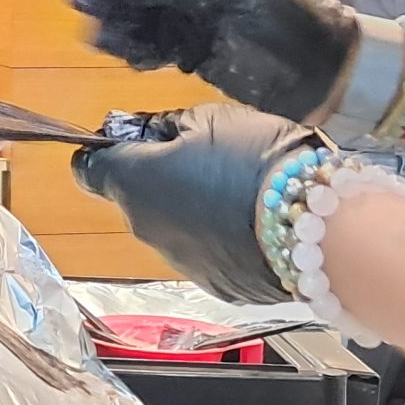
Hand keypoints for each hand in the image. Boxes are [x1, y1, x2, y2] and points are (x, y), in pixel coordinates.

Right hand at [71, 0, 359, 123]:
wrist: (328, 72)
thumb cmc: (293, 14)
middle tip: (91, 18)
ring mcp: (190, 14)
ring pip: (136, 16)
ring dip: (118, 28)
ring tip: (112, 43)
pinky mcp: (190, 50)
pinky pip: (149, 46)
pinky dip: (136, 52)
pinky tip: (138, 60)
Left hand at [73, 103, 322, 304]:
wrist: (316, 229)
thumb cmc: (255, 160)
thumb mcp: (211, 120)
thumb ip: (169, 127)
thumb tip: (151, 134)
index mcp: (133, 182)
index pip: (88, 168)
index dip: (106, 152)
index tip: (133, 141)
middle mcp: (143, 227)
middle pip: (135, 197)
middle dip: (159, 178)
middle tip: (205, 158)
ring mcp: (177, 261)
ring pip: (171, 227)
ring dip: (190, 209)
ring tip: (238, 193)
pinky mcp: (212, 285)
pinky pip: (204, 253)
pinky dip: (217, 238)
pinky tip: (252, 225)